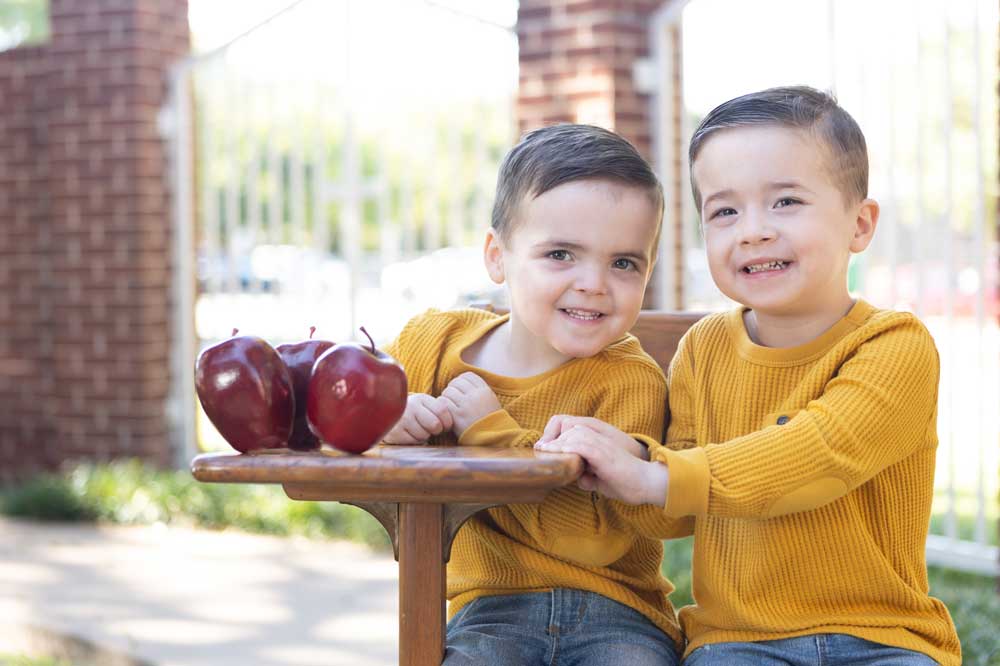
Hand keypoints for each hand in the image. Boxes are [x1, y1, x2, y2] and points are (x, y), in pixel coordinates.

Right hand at [383, 393, 454, 443]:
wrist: (388, 416)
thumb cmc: (415, 413)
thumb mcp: (426, 406)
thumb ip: (439, 410)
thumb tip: (455, 421)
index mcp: (422, 398)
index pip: (442, 410)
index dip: (448, 422)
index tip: (446, 426)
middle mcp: (411, 406)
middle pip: (435, 424)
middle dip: (437, 430)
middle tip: (432, 429)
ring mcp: (402, 419)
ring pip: (425, 434)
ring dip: (425, 436)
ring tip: (419, 430)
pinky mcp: (396, 432)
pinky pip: (415, 441)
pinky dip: (416, 440)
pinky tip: (411, 434)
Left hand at [440, 372, 501, 437]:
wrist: (493, 439)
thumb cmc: (490, 421)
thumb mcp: (490, 401)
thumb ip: (478, 390)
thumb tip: (461, 382)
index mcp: (485, 390)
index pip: (467, 376)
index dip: (461, 381)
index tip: (460, 389)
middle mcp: (475, 395)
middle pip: (456, 382)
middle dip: (452, 389)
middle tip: (453, 399)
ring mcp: (466, 405)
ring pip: (448, 391)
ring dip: (446, 398)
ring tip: (450, 406)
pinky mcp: (457, 416)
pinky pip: (443, 403)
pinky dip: (443, 406)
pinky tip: (447, 412)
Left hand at [534, 419, 666, 504]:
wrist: (648, 484)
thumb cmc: (627, 483)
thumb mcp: (604, 481)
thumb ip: (591, 477)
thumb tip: (580, 480)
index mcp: (600, 443)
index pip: (575, 430)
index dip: (559, 437)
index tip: (545, 449)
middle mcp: (601, 439)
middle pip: (571, 428)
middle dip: (554, 438)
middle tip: (541, 449)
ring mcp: (602, 445)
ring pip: (574, 434)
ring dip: (558, 442)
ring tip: (544, 451)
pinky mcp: (604, 454)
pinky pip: (581, 445)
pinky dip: (567, 448)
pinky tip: (556, 453)